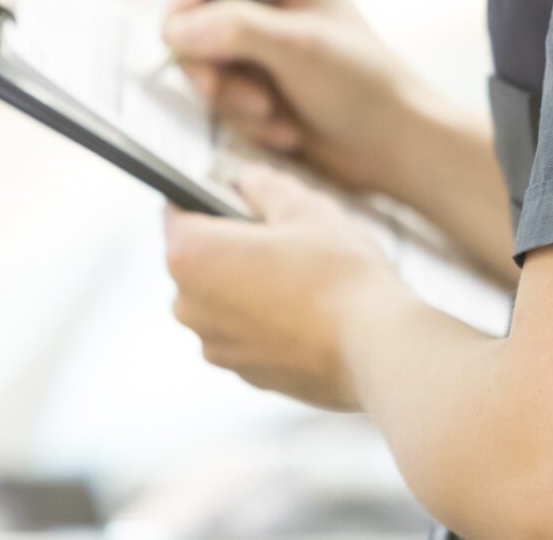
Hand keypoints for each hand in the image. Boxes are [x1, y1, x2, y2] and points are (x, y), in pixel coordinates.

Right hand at [162, 0, 424, 197]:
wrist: (392, 144)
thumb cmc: (362, 85)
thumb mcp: (300, 49)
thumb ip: (237, 31)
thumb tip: (175, 29)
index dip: (184, 0)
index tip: (179, 42)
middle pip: (192, 17)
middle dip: (213, 66)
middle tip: (235, 95)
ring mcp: (259, 40)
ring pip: (201, 63)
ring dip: (232, 99)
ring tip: (274, 115)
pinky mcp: (257, 79)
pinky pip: (218, 96)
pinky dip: (244, 118)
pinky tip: (285, 129)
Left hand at [163, 166, 401, 410]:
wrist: (374, 347)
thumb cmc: (338, 273)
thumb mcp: (305, 209)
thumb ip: (266, 188)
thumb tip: (249, 179)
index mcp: (191, 256)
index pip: (178, 211)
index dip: (210, 196)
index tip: (239, 194)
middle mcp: (188, 306)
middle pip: (198, 259)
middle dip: (231, 243)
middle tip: (282, 233)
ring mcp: (215, 346)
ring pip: (222, 299)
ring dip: (248, 282)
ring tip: (301, 273)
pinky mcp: (244, 374)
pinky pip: (244, 332)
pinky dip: (265, 318)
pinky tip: (308, 308)